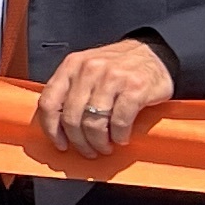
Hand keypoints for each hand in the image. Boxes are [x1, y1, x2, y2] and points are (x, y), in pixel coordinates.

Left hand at [34, 39, 175, 158]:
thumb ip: (71, 91)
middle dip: (79, 141)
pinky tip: (121, 138)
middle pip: (71, 118)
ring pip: (93, 123)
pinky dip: (118, 136)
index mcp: (72, 65)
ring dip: (98, 142)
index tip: (60, 144)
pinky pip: (119, 122)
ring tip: (104, 147)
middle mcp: (89, 69)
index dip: (51, 129)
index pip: (49, 102)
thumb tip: (57, 128)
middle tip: (89, 150)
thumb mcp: (88, 70)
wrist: (155, 54)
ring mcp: (112, 77)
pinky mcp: (135, 88)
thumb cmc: (118, 68)